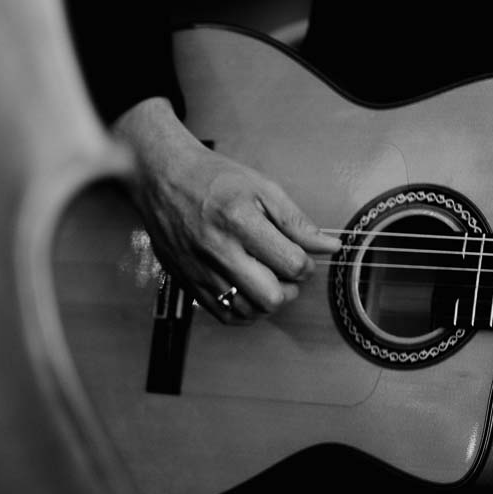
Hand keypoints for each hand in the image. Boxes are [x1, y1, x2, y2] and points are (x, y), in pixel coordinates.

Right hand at [113, 96, 338, 322]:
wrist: (162, 178)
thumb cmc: (214, 178)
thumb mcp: (262, 187)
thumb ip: (296, 221)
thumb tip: (330, 246)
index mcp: (240, 220)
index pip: (291, 264)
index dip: (306, 264)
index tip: (300, 255)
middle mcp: (218, 249)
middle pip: (270, 297)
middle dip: (289, 288)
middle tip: (285, 272)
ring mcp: (200, 270)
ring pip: (248, 311)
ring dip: (266, 301)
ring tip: (267, 281)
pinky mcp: (187, 282)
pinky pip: (224, 315)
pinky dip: (244, 311)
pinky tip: (248, 291)